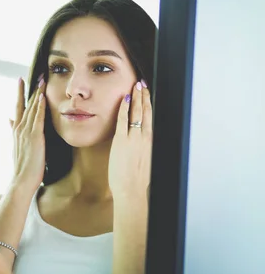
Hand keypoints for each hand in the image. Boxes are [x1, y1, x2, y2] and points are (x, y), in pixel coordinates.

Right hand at [10, 74, 46, 191]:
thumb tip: (8, 119)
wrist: (21, 180)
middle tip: (35, 74)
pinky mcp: (34, 138)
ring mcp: (26, 132)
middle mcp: (19, 128)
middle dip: (30, 89)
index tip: (21, 80)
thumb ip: (13, 130)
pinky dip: (39, 107)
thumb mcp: (16, 146)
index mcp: (16, 130)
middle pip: (25, 104)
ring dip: (36, 94)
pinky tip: (42, 97)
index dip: (20, 94)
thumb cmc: (21, 166)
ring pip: (32, 109)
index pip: (18, 107)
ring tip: (41, 80)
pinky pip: (37, 119)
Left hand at [108, 80, 152, 199]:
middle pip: (146, 111)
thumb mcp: (147, 160)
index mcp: (152, 141)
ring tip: (136, 86)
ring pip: (137, 112)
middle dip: (145, 96)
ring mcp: (134, 137)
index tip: (148, 93)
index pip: (152, 117)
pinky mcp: (121, 140)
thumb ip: (146, 147)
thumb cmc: (138, 179)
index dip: (150, 103)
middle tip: (143, 84)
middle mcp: (146, 137)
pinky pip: (123, 120)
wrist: (131, 189)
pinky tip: (124, 99)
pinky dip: (124, 108)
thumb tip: (144, 142)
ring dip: (136, 97)